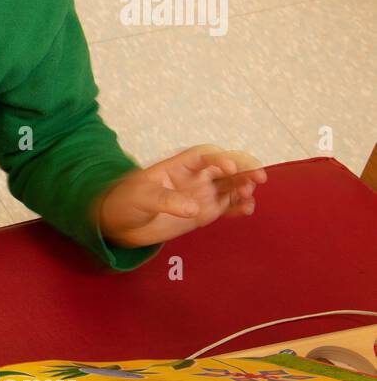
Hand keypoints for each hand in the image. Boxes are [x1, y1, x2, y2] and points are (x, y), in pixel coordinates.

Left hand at [96, 144, 266, 248]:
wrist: (120, 224)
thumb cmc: (126, 201)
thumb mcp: (142, 197)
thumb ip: (167, 201)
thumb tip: (193, 208)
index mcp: (179, 166)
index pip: (204, 156)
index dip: (219, 158)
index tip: (229, 167)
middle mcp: (195, 178)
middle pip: (225, 169)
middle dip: (243, 170)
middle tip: (259, 177)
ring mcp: (201, 195)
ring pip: (231, 187)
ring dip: (244, 188)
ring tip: (250, 195)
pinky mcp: (204, 213)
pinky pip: (227, 207)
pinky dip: (239, 207)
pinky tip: (247, 209)